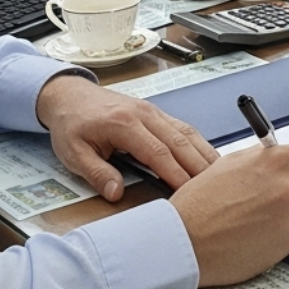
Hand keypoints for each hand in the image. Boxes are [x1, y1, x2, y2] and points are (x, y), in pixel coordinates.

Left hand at [35, 73, 217, 199]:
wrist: (70, 96)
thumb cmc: (72, 124)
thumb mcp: (74, 153)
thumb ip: (97, 173)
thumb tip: (116, 192)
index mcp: (124, 123)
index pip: (157, 152)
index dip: (175, 173)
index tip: (188, 193)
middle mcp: (144, 113)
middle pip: (179, 140)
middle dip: (198, 163)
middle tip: (215, 185)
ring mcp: (152, 110)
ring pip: (185, 130)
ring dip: (202, 151)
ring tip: (218, 171)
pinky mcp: (154, 112)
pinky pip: (180, 126)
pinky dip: (196, 141)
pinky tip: (205, 154)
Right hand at [173, 142, 288, 287]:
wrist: (187, 240)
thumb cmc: (201, 203)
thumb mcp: (231, 164)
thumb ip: (262, 158)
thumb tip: (277, 155)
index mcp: (275, 162)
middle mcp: (288, 187)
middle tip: (284, 194)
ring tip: (270, 215)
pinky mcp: (286, 243)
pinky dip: (285, 233)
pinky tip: (263, 230)